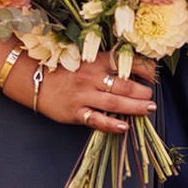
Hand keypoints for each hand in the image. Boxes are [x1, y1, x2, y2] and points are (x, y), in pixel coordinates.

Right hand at [15, 59, 155, 134]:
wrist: (34, 80)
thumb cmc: (64, 70)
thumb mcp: (86, 60)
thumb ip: (106, 65)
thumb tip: (132, 72)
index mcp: (97, 61)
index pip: (127, 63)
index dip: (144, 69)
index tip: (153, 75)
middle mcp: (92, 77)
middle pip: (124, 85)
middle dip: (142, 91)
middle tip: (151, 97)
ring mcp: (84, 96)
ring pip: (115, 102)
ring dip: (135, 106)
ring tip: (148, 109)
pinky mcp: (76, 112)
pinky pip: (97, 119)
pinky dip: (111, 124)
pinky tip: (124, 127)